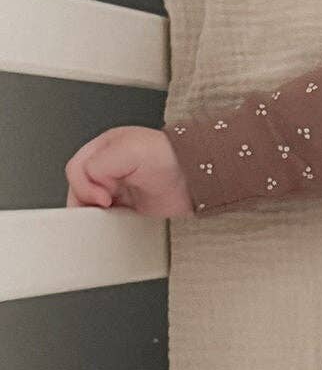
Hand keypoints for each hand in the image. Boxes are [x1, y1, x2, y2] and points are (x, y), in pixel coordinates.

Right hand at [65, 126, 191, 216]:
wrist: (197, 177)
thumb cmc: (169, 157)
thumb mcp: (125, 150)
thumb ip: (97, 165)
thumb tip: (90, 185)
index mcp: (103, 148)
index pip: (76, 169)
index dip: (84, 185)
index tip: (103, 197)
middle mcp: (109, 167)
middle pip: (80, 188)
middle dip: (88, 200)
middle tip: (106, 206)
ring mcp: (119, 187)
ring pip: (91, 204)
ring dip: (97, 212)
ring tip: (112, 213)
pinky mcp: (129, 206)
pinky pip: (108, 217)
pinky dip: (108, 221)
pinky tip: (118, 220)